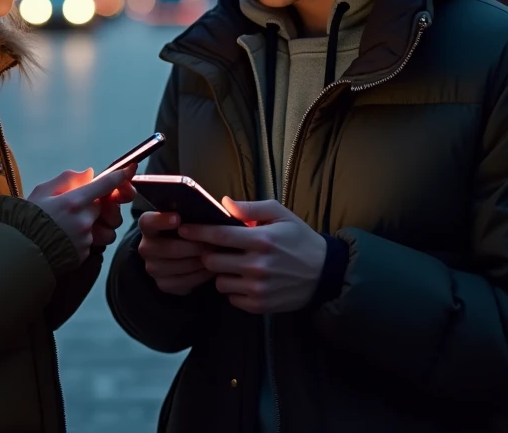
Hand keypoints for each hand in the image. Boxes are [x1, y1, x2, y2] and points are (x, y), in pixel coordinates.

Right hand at [28, 166, 135, 262]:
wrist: (18, 251)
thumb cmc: (27, 218)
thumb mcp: (42, 191)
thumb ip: (67, 180)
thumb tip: (89, 174)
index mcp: (73, 201)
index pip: (105, 185)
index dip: (119, 176)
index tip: (128, 170)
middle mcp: (83, 220)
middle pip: (102, 207)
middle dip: (94, 205)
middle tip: (74, 207)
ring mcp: (85, 239)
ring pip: (101, 227)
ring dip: (93, 224)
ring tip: (70, 225)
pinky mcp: (84, 253)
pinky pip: (92, 242)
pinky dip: (83, 239)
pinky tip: (65, 238)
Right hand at [137, 211, 214, 295]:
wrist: (182, 253)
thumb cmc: (189, 229)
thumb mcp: (188, 217)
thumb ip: (193, 212)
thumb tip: (215, 205)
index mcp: (148, 226)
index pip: (148, 222)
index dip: (161, 221)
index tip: (178, 218)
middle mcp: (146, 247)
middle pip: (166, 248)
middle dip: (192, 246)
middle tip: (212, 243)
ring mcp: (153, 268)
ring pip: (177, 266)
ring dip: (199, 261)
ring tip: (216, 255)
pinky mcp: (163, 284)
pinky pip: (184, 282)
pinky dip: (200, 276)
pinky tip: (212, 269)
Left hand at [178, 199, 325, 313]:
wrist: (324, 274)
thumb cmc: (300, 240)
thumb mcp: (281, 215)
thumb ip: (251, 207)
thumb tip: (223, 202)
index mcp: (261, 239)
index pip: (218, 235)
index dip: (197, 232)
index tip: (183, 229)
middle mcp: (257, 265)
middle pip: (212, 261)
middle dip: (210, 253)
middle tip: (217, 249)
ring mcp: (257, 288)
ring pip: (219, 281)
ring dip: (222, 272)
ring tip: (235, 265)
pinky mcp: (259, 305)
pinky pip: (231, 297)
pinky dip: (233, 289)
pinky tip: (245, 279)